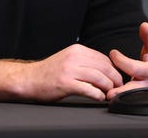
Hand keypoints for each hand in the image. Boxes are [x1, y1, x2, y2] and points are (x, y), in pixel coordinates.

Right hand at [0, 44, 123, 102]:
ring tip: (109, 93)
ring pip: (99, 77)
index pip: (103, 58)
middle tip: (117, 87)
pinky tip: (99, 97)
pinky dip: (97, 94)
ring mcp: (69, 70)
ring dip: (108, 87)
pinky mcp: (65, 83)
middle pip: (104, 67)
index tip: (116, 78)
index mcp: (76, 50)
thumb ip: (85, 61)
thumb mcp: (69, 59)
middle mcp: (74, 57)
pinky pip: (88, 89)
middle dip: (114, 78)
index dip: (113, 69)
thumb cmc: (50, 72)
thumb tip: (105, 68)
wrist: (30, 79)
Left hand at [106, 22, 147, 99]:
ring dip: (118, 96)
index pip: (135, 68)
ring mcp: (144, 93)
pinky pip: (129, 98)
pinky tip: (110, 93)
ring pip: (131, 97)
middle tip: (109, 92)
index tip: (113, 54)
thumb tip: (144, 26)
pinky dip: (120, 97)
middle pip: (134, 89)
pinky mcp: (139, 98)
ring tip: (106, 95)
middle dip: (121, 91)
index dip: (122, 61)